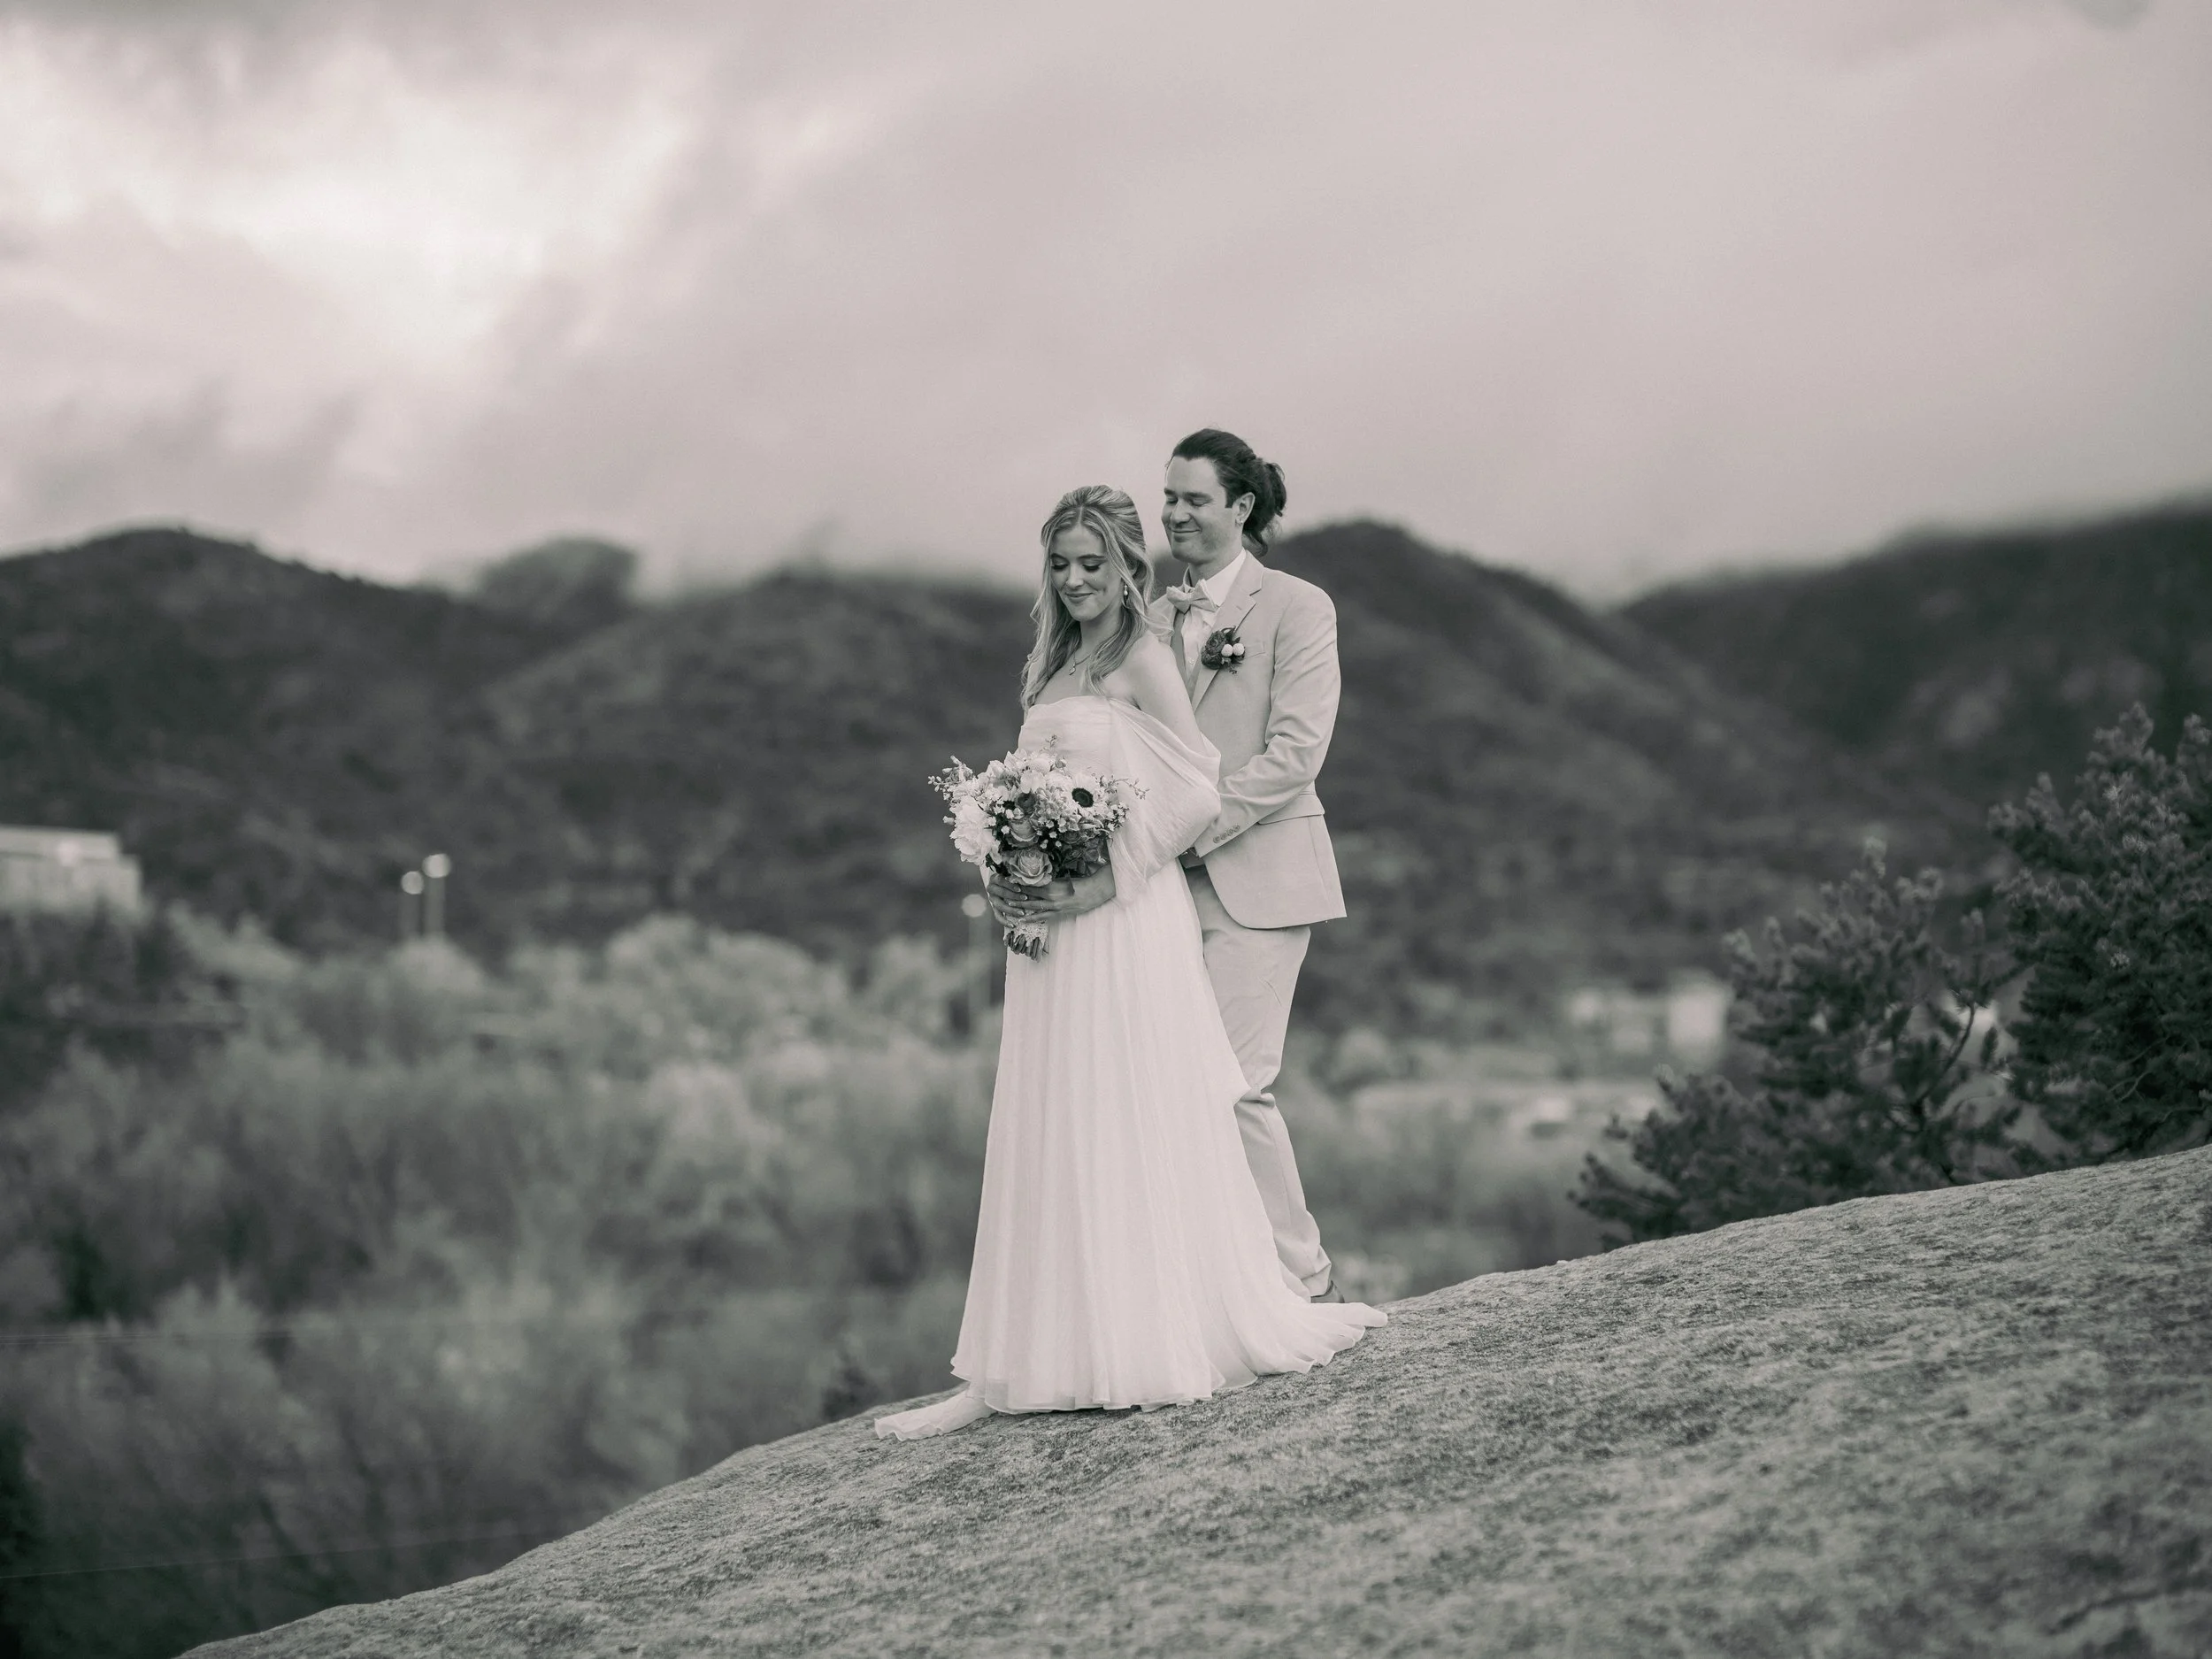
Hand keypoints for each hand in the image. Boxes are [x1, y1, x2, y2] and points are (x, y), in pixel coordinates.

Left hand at [987, 865, 1115, 925]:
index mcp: (1051, 886)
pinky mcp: (1058, 913)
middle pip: (1029, 898)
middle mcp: (1050, 897)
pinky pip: (1043, 917)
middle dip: (1016, 898)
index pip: (1030, 886)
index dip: (1018, 885)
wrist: (1093, 893)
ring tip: (1010, 910)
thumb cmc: (1079, 882)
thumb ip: (1049, 880)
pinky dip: (1033, 918)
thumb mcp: (1062, 878)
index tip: (1008, 882)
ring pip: (1034, 908)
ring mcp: (1054, 907)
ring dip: (1022, 909)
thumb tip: (1036, 879)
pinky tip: (1024, 919)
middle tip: (1004, 897)